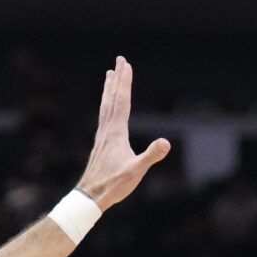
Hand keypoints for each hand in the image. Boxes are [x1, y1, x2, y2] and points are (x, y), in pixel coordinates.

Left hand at [75, 57, 169, 210]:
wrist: (90, 196)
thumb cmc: (113, 185)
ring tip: (110, 75)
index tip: (127, 65)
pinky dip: (106, 105)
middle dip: (117, 79)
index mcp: (116, 133)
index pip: (122, 102)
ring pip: (106, 106)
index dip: (125, 83)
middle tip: (119, 60)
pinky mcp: (100, 144)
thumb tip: (166, 142)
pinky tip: (107, 107)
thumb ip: (151, 156)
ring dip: (109, 89)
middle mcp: (107, 130)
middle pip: (113, 99)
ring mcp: (102, 136)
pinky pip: (104, 117)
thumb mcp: (136, 171)